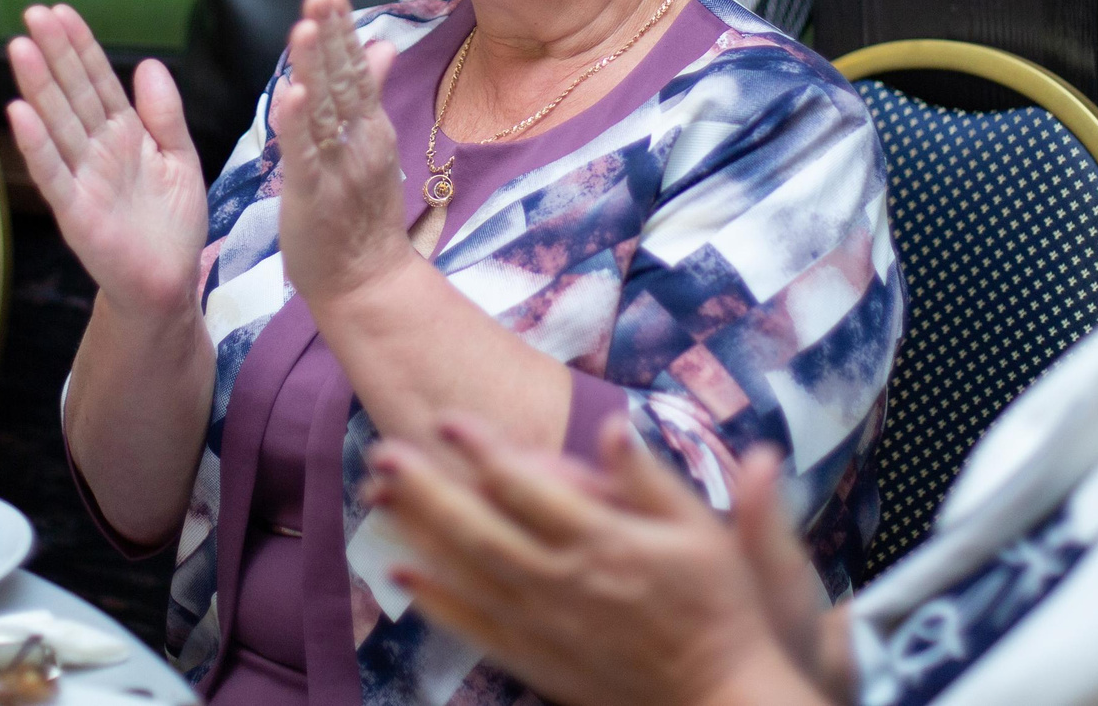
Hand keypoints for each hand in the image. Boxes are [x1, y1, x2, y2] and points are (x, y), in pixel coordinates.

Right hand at [6, 3, 205, 319]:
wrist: (169, 285)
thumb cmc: (172, 225)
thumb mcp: (180, 159)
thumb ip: (164, 114)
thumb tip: (148, 63)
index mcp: (124, 134)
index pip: (99, 81)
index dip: (81, 47)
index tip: (62, 11)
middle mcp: (97, 151)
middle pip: (73, 93)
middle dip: (55, 53)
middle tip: (32, 13)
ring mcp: (83, 179)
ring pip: (59, 124)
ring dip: (38, 87)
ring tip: (20, 47)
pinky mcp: (76, 212)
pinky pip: (54, 173)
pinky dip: (37, 144)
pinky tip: (18, 112)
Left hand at [268, 0, 408, 306]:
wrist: (368, 283)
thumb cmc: (362, 216)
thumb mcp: (372, 147)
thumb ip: (371, 96)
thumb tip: (381, 45)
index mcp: (368, 129)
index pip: (355, 71)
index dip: (342, 33)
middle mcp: (357, 142)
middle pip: (343, 82)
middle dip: (331, 37)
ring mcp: (337, 168)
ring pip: (323, 112)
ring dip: (313, 69)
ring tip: (304, 28)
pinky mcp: (313, 196)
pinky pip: (304, 156)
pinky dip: (297, 125)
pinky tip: (291, 95)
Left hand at [363, 415, 818, 705]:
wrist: (719, 696)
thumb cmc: (718, 608)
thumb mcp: (700, 532)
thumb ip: (649, 480)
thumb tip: (613, 425)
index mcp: (601, 543)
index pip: (526, 486)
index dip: (482, 449)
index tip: (447, 419)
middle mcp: (562, 583)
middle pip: (477, 528)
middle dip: (427, 488)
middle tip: (384, 452)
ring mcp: (544, 625)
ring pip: (466, 574)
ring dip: (419, 533)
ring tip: (379, 498)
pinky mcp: (537, 659)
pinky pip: (474, 627)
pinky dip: (434, 600)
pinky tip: (401, 573)